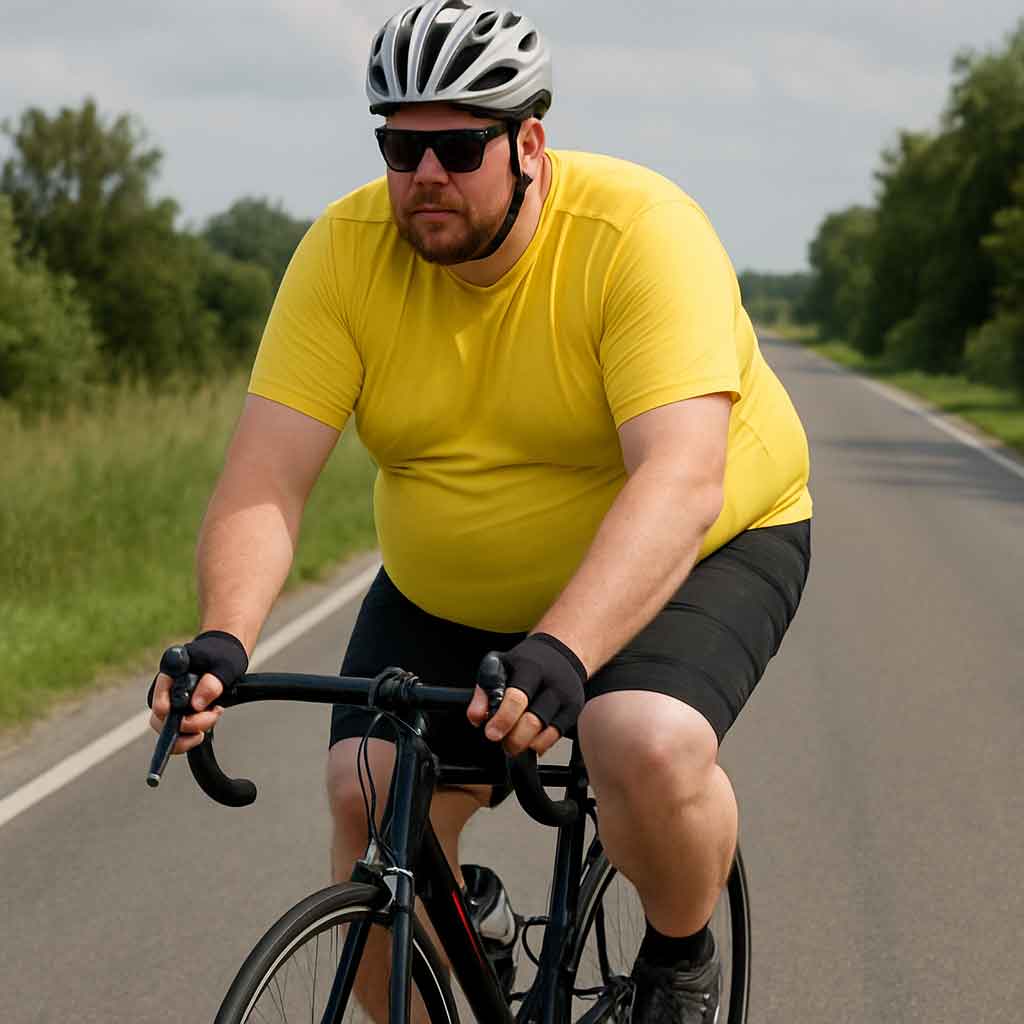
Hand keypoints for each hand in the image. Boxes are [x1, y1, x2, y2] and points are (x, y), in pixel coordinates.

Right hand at [147, 631, 247, 753]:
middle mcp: (163, 691)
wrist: (225, 656)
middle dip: (189, 726)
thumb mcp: (223, 666)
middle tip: (214, 714)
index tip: (200, 711)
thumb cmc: (222, 655)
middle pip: (161, 721)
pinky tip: (210, 719)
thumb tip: (197, 705)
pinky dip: (193, 734)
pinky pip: (178, 733)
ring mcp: (169, 703)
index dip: (174, 714)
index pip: (159, 702)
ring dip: (193, 731)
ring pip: (169, 730)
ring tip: (215, 714)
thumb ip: (211, 683)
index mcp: (169, 674)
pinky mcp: (178, 713)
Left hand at [467, 634, 586, 756]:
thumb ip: (484, 692)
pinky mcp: (574, 710)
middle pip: (532, 721)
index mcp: (530, 667)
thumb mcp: (500, 666)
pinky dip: (540, 744)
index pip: (517, 698)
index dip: (502, 720)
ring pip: (545, 733)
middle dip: (513, 739)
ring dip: (525, 744)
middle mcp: (552, 682)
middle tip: (502, 741)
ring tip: (514, 742)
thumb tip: (476, 718)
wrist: (562, 651)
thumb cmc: (528, 661)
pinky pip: (556, 736)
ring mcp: (566, 697)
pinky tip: (530, 740)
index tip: (492, 734)